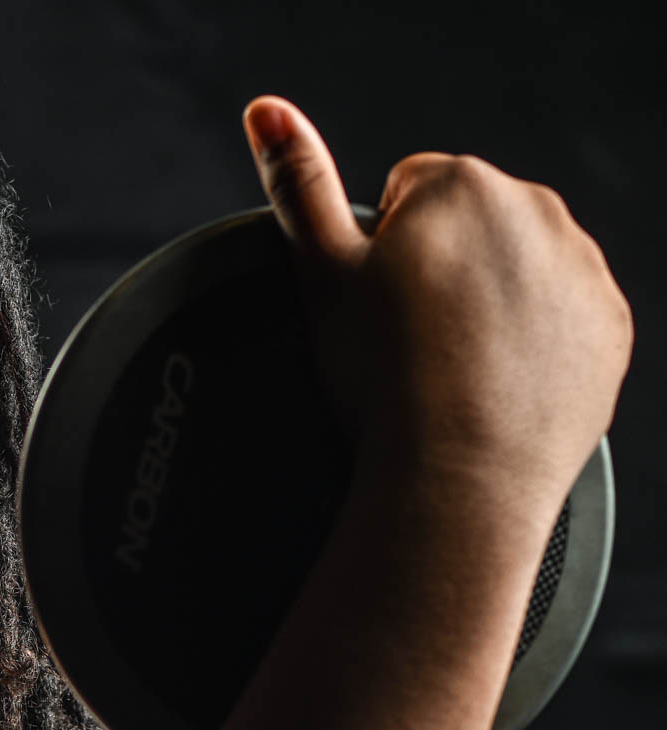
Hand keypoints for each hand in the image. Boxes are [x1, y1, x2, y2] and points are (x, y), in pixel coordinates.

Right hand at [241, 95, 632, 520]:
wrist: (458, 476)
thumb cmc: (382, 376)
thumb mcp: (322, 273)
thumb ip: (297, 183)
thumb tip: (267, 110)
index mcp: (462, 184)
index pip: (409, 189)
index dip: (379, 251)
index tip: (376, 304)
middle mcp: (537, 210)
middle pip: (469, 225)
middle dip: (438, 269)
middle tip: (407, 342)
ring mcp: (582, 270)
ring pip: (516, 271)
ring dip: (485, 303)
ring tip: (447, 368)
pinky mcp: (607, 327)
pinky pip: (560, 320)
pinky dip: (530, 344)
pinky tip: (490, 387)